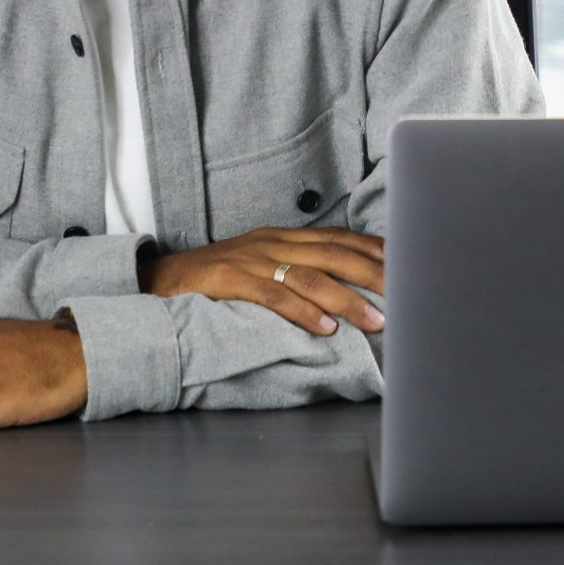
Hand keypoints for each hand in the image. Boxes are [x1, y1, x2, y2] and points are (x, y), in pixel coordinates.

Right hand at [141, 226, 385, 336]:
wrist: (156, 279)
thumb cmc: (213, 280)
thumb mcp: (258, 266)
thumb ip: (292, 272)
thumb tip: (337, 294)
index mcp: (281, 237)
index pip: (337, 238)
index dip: (372, 249)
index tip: (407, 262)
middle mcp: (271, 243)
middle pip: (333, 254)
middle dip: (373, 274)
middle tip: (406, 294)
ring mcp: (250, 260)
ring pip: (309, 276)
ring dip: (347, 299)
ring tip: (375, 319)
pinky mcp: (229, 280)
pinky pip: (273, 295)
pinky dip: (303, 312)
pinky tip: (326, 327)